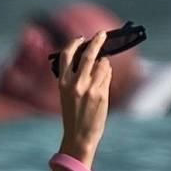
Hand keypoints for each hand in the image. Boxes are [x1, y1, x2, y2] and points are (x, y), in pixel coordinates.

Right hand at [56, 31, 110, 167]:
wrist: (79, 136)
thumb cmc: (73, 115)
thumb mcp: (67, 94)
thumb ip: (76, 77)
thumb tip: (94, 58)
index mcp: (62, 83)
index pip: (66, 56)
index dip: (74, 43)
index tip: (81, 37)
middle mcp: (75, 84)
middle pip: (88, 55)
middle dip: (97, 41)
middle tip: (102, 34)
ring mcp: (89, 88)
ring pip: (102, 64)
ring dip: (104, 62)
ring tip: (102, 68)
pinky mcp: (101, 94)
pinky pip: (107, 75)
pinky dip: (107, 72)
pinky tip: (105, 77)